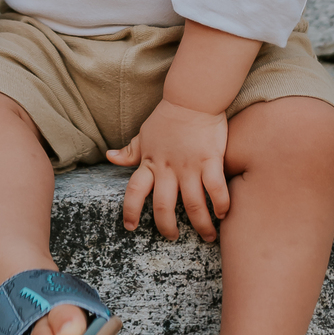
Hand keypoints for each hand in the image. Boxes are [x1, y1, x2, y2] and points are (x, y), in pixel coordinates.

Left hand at [107, 99, 229, 241]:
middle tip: (173, 237)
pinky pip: (216, 189)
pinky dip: (220, 204)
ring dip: (201, 225)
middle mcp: (168, 168)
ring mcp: (190, 166)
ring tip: (208, 235)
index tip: (130, 227)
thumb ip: (130, 150)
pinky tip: (223, 213)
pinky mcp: (211, 160)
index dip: (130, 211)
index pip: (134, 191)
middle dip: (167, 227)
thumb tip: (110, 157)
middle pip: (163, 207)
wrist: (192, 97)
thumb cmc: (168, 116)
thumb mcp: (145, 134)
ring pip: (193, 205)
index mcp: (150, 162)